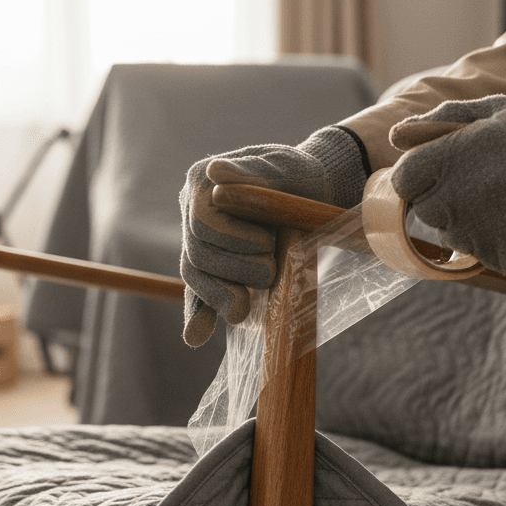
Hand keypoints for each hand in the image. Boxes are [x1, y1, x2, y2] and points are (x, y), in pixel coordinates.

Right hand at [180, 126, 367, 345]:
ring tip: (247, 306)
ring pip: (196, 277)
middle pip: (197, 253)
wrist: (312, 194)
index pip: (202, 222)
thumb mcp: (284, 169)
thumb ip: (251, 173)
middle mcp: (192, 213)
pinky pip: (197, 295)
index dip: (232, 240)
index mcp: (202, 183)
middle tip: (270, 272)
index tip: (267, 244)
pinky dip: (199, 316)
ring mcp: (199, 243)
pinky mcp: (212, 271)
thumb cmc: (299, 178)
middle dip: (235, 269)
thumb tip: (214, 171)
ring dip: (222, 295)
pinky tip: (197, 336)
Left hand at [388, 96, 505, 274]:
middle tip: (484, 186)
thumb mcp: (493, 110)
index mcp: (448, 158)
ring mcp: (477, 230)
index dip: (420, 177)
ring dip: (476, 226)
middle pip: (427, 213)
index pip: (403, 181)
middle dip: (447, 202)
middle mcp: (455, 197)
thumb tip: (396, 135)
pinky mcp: (501, 254)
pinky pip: (489, 257)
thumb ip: (441, 120)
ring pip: (457, 239)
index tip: (444, 173)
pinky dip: (504, 245)